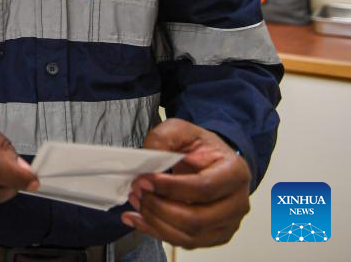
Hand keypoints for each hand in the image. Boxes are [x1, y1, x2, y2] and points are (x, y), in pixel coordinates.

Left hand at [123, 118, 251, 248]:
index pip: (203, 188)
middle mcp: (237, 203)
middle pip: (197, 219)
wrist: (211, 161)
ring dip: (155, 221)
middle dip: (160, 207)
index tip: (144, 181)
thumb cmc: (200, 147)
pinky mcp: (214, 236)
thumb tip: (147, 160)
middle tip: (137, 191)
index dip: (170, 188)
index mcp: (234, 173)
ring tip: (136, 201)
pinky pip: (184, 243)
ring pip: (189, 236)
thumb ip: (163, 139)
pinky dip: (156, 232)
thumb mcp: (181, 130)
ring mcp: (228, 224)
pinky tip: (137, 219)